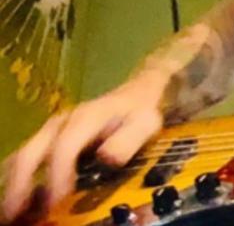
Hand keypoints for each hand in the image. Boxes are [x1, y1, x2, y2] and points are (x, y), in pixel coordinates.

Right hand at [1, 77, 164, 222]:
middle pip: (31, 152)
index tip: (56, 200)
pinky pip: (25, 159)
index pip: (65, 147)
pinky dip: (17, 179)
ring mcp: (50, 131)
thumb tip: (108, 159)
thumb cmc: (139, 114)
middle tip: (15, 212)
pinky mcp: (46, 139)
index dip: (58, 174)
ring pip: (23, 156)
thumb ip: (127, 141)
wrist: (133, 96)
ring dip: (13, 184)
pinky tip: (17, 199)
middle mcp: (61, 124)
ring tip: (11, 211)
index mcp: (86, 119)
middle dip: (20, 183)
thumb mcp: (144, 124)